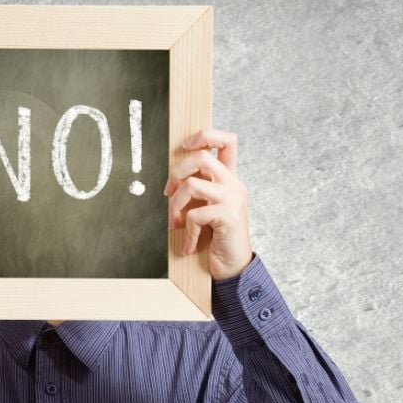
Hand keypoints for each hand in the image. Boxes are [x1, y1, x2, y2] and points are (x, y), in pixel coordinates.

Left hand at [164, 128, 253, 280]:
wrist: (234, 267)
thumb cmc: (217, 238)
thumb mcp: (207, 208)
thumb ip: (198, 189)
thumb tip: (173, 178)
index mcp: (230, 178)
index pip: (227, 140)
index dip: (205, 135)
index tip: (185, 146)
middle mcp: (234, 184)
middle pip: (202, 157)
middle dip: (176, 173)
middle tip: (168, 193)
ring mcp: (233, 199)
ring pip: (191, 185)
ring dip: (175, 207)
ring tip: (175, 224)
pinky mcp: (229, 216)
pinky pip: (195, 215)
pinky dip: (187, 232)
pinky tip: (189, 244)